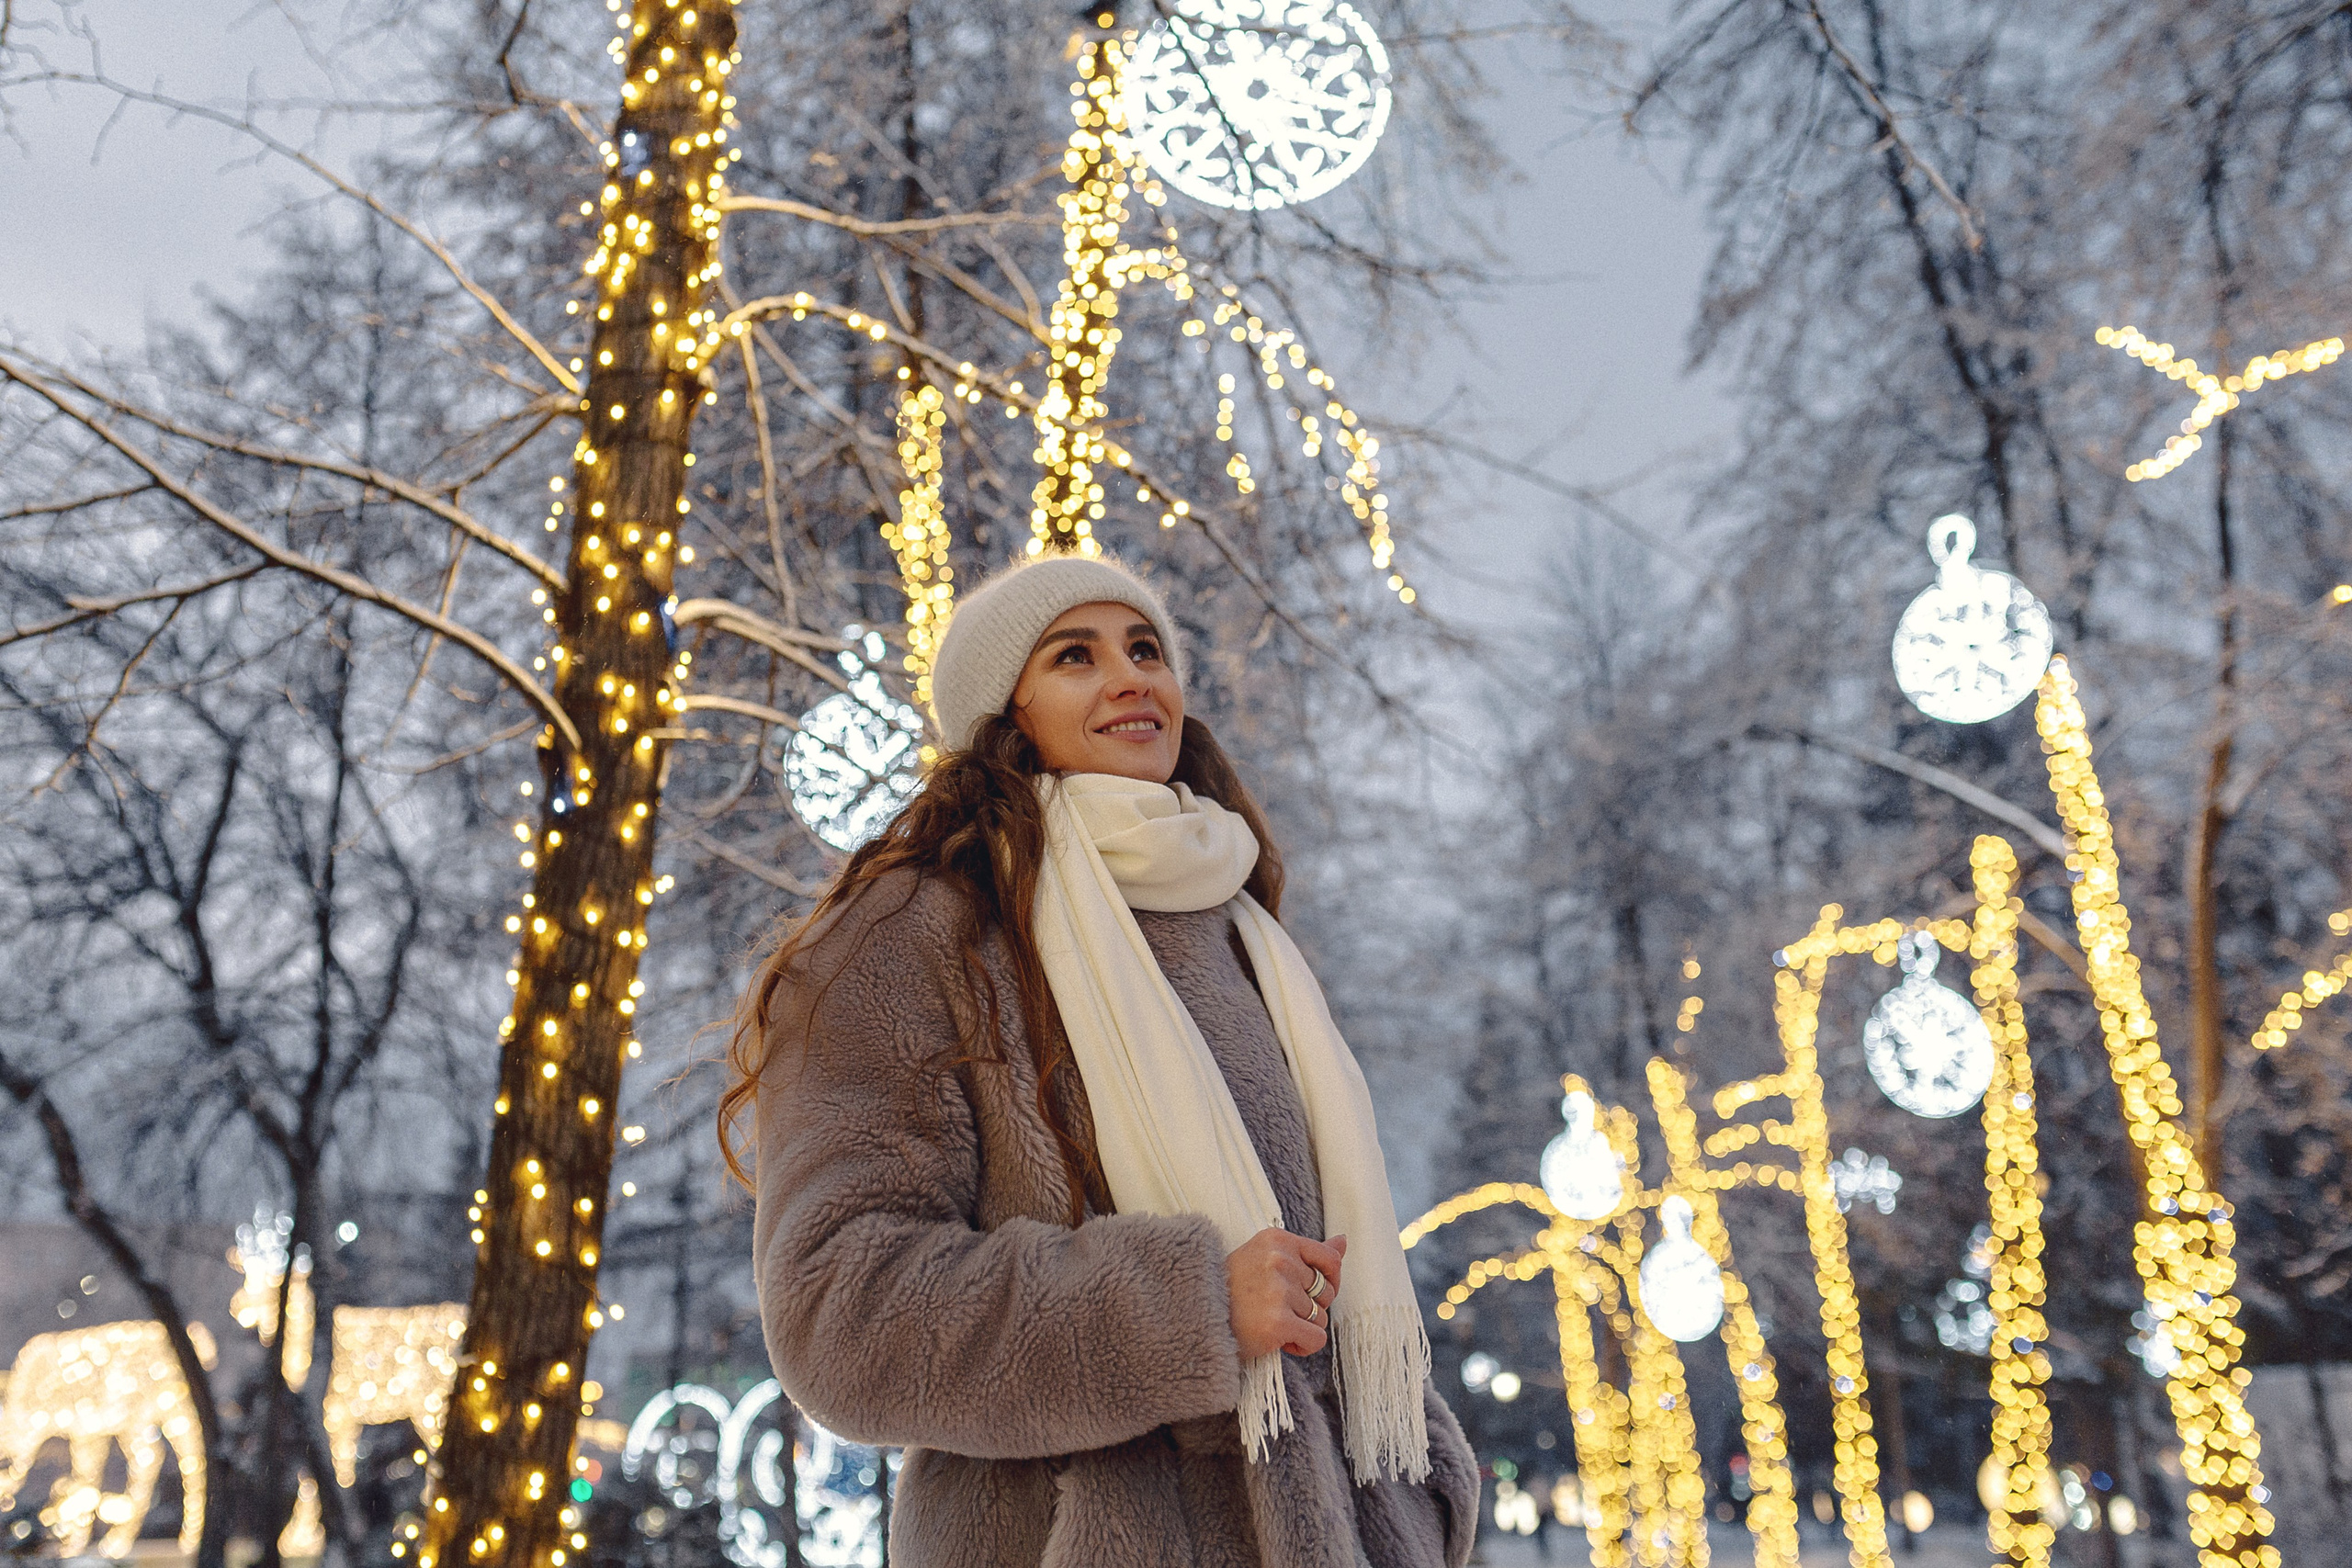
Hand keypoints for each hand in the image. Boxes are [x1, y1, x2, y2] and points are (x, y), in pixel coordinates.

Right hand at [1225, 1229, 1347, 1358]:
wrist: (1195, 1316)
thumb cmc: (1233, 1288)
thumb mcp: (1267, 1257)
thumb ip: (1308, 1252)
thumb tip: (1343, 1241)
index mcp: (1278, 1241)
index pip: (1330, 1259)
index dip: (1330, 1280)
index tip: (1312, 1291)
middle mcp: (1280, 1261)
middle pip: (1327, 1292)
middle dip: (1310, 1307)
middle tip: (1278, 1309)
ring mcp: (1279, 1291)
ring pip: (1321, 1318)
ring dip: (1302, 1327)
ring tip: (1272, 1323)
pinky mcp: (1278, 1322)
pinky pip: (1317, 1339)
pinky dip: (1303, 1346)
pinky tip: (1281, 1342)